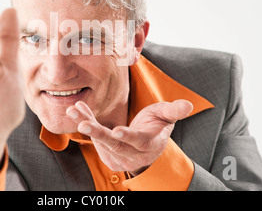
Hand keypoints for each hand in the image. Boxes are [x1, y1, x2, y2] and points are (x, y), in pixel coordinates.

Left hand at [66, 100, 192, 175]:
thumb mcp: (165, 117)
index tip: (116, 131)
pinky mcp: (107, 154)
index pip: (138, 142)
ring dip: (86, 124)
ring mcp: (118, 156)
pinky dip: (86, 122)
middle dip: (97, 134)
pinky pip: (94, 138)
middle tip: (82, 124)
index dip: (128, 137)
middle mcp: (132, 153)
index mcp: (148, 144)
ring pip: (100, 141)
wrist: (147, 146)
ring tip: (73, 110)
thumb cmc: (156, 126)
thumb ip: (174, 111)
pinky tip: (78, 109)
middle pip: (114, 145)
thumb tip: (188, 105)